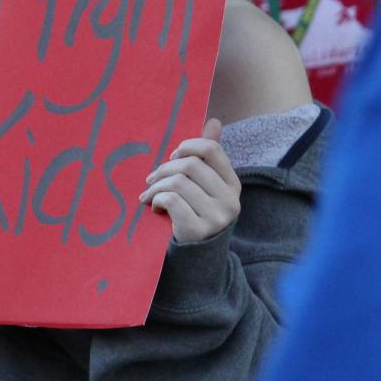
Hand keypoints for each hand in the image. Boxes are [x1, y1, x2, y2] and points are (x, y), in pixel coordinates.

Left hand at [139, 118, 240, 243]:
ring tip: (148, 196)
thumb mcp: (206, 187)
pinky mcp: (197, 231)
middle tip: (151, 180)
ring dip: (155, 187)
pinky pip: (171, 200)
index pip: (211, 150)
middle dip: (164, 169)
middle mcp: (229, 200)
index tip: (171, 158)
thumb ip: (209, 156)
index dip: (187, 148)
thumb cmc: (197, 214)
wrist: (197, 258)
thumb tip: (213, 121)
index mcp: (232, 184)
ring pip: (177, 183)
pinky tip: (155, 207)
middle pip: (190, 165)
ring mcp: (216, 217)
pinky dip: (157, 200)